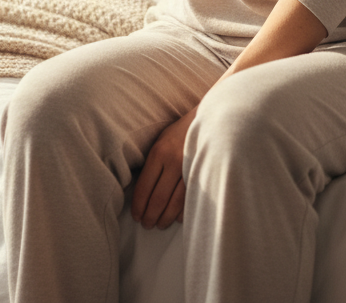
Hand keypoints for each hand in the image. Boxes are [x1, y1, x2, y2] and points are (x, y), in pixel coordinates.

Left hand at [131, 107, 196, 228]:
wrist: (209, 120)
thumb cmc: (180, 132)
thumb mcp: (161, 141)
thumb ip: (152, 163)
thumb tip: (141, 191)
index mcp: (159, 152)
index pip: (144, 187)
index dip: (138, 205)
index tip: (136, 216)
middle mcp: (174, 161)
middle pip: (158, 198)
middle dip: (150, 216)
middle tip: (146, 225)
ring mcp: (190, 169)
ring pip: (174, 203)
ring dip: (165, 218)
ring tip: (159, 224)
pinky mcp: (203, 175)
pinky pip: (190, 200)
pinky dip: (182, 213)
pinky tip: (176, 218)